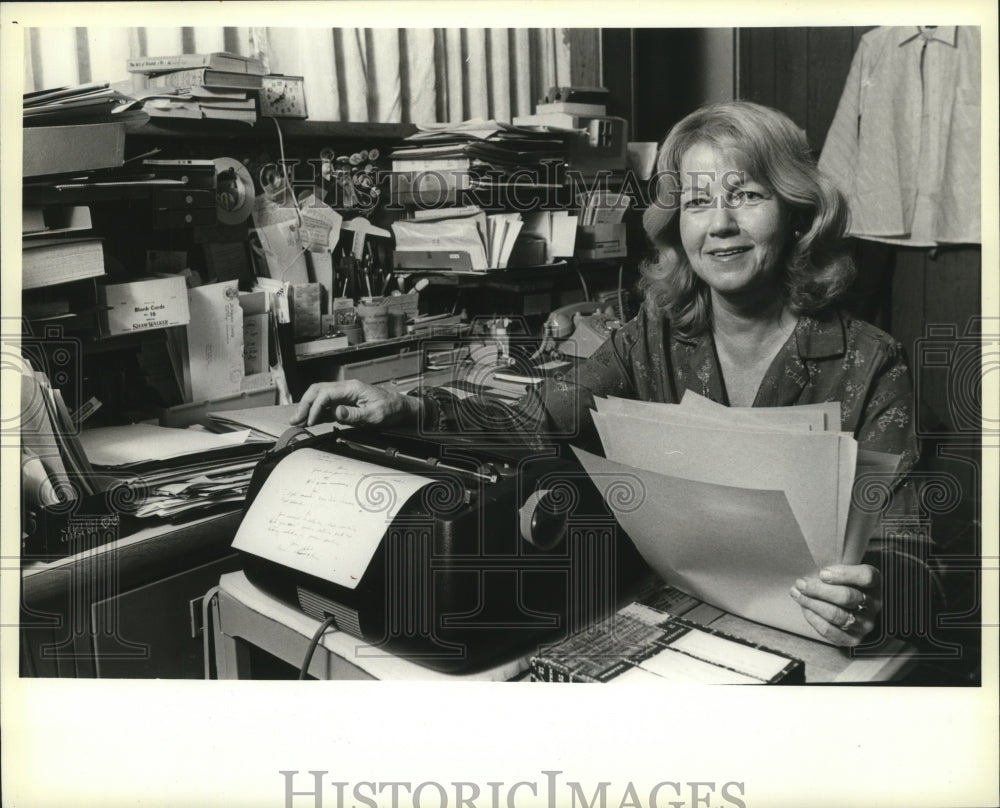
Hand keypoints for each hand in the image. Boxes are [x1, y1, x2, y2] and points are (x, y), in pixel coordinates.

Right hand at [290, 380, 420, 427]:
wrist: (400, 407)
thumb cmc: (390, 409)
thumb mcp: (374, 415)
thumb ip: (354, 414)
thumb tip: (335, 412)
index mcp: (352, 388)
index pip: (326, 394)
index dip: (315, 407)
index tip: (310, 421)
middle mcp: (346, 388)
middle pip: (318, 391)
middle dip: (305, 404)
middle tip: (295, 419)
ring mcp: (344, 394)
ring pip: (320, 396)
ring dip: (307, 407)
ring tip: (297, 420)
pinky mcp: (345, 402)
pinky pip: (327, 404)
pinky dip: (316, 411)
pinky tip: (309, 419)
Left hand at [790, 564, 881, 646]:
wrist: (846, 606)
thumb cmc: (839, 583)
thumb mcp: (841, 570)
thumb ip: (832, 568)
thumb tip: (814, 573)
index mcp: (874, 583)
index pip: (866, 577)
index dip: (843, 574)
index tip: (822, 573)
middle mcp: (874, 605)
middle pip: (847, 597)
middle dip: (819, 590)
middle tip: (801, 583)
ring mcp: (865, 624)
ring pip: (836, 614)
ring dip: (812, 603)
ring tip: (797, 594)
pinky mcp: (853, 639)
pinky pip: (830, 630)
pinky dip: (814, 618)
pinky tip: (805, 608)